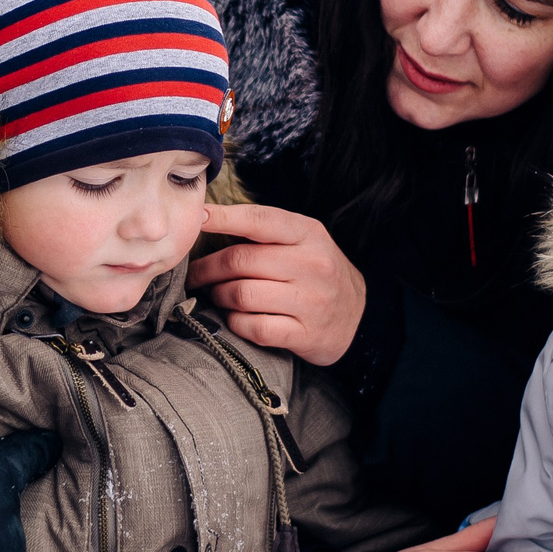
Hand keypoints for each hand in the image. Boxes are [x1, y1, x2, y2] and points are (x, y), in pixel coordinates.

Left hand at [187, 203, 368, 366]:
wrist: (358, 315)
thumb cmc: (317, 273)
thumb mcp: (304, 241)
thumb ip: (265, 231)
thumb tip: (207, 221)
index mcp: (309, 233)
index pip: (259, 220)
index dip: (224, 218)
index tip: (197, 217)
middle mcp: (312, 265)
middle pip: (240, 260)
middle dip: (207, 268)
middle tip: (194, 274)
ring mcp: (311, 301)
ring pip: (241, 294)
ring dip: (218, 296)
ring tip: (215, 295)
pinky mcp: (305, 334)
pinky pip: (253, 327)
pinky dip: (235, 322)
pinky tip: (234, 317)